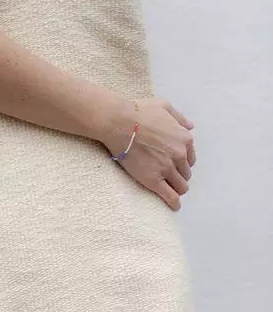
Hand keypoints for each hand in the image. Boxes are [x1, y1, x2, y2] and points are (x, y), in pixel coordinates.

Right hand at [104, 96, 195, 210]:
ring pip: (181, 186)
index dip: (182, 161)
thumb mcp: (164, 106)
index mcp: (184, 138)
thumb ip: (179, 117)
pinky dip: (174, 203)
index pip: (190, 157)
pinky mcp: (154, 180)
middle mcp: (179, 155)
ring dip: (177, 188)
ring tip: (170, 190)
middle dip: (179, 174)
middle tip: (168, 175)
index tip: (174, 164)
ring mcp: (167, 169)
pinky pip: (170, 196)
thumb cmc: (139, 111)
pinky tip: (174, 206)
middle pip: (185, 172)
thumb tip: (191, 126)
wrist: (119, 123)